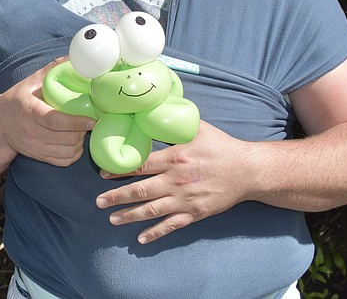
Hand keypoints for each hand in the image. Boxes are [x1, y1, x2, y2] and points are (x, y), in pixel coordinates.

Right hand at [0, 61, 94, 167]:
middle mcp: (30, 131)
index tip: (91, 120)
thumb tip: (73, 58)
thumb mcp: (30, 82)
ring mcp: (34, 146)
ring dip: (80, 142)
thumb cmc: (17, 100)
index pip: (54, 121)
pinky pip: (62, 161)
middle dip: (82, 131)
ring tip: (82, 131)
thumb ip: (51, 69)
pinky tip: (75, 143)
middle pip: (64, 138)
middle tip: (89, 121)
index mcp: (28, 110)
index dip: (75, 122)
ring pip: (66, 151)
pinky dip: (74, 154)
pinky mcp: (37, 156)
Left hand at [95, 121, 250, 243]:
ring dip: (129, 216)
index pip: (140, 166)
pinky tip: (141, 238)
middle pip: (140, 191)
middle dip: (116, 197)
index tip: (103, 174)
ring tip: (112, 219)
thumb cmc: (221, 146)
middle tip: (99, 202)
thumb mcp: (197, 128)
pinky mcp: (195, 213)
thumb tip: (154, 107)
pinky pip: (172, 225)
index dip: (119, 171)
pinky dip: (155, 233)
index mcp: (174, 158)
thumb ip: (173, 122)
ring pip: (151, 210)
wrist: (247, 170)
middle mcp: (176, 181)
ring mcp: (185, 199)